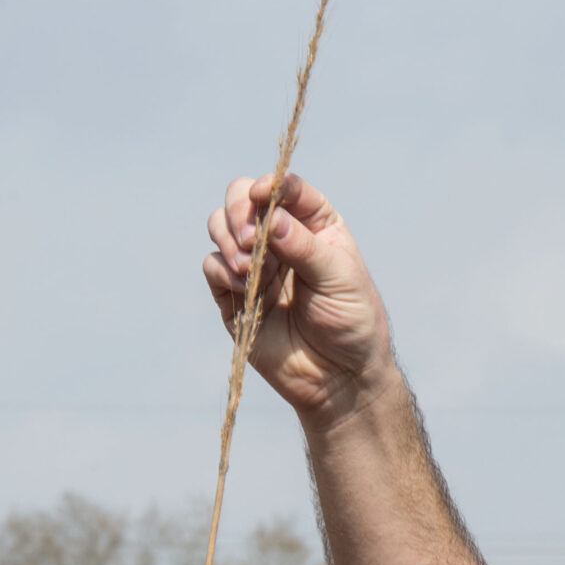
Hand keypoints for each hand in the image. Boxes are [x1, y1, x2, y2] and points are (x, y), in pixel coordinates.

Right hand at [202, 173, 394, 429]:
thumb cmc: (351, 324)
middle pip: (242, 198)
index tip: (264, 195)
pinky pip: (213, 267)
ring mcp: (255, 265)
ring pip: (220, 226)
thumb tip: (269, 218)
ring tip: (246, 266)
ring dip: (226, 236)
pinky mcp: (234, 296)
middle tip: (248, 237)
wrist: (340, 380)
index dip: (271, 185)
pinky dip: (221, 269)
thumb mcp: (339, 278)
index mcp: (313, 224)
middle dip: (239, 209)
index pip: (285, 188)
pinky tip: (242, 285)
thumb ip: (303, 246)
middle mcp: (280, 238)